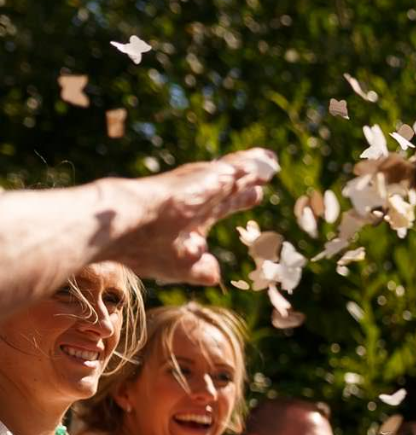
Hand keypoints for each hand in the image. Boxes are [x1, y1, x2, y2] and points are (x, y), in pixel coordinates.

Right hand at [101, 150, 276, 287]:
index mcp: (188, 221)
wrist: (125, 227)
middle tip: (267, 171)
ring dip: (250, 166)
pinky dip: (249, 164)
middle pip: (227, 188)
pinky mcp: (205, 178)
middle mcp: (195, 201)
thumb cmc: (144, 249)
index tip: (256, 195)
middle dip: (246, 182)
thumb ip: (200, 270)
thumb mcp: (179, 266)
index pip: (218, 207)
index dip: (238, 201)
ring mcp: (199, 188)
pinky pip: (234, 168)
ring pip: (231, 173)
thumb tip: (215, 274)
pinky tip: (265, 159)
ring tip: (270, 160)